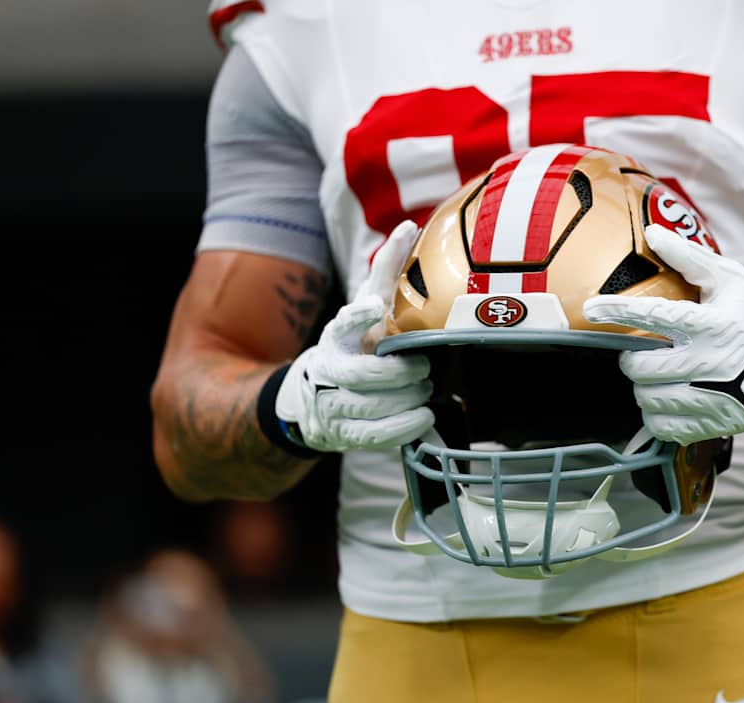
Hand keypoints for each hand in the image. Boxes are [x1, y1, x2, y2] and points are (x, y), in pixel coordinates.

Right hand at [276, 221, 433, 450]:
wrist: (316, 395)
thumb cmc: (356, 342)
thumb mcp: (367, 305)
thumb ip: (387, 269)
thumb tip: (410, 225)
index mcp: (338, 335)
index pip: (344, 321)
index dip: (358, 314)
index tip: (374, 306)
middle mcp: (331, 368)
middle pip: (366, 374)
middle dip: (402, 373)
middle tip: (424, 367)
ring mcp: (334, 403)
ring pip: (373, 406)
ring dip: (409, 398)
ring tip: (427, 390)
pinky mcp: (344, 433)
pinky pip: (376, 435)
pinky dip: (405, 427)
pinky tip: (424, 416)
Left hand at [583, 225, 743, 444]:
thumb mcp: (731, 281)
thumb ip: (690, 258)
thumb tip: (653, 234)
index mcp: (711, 324)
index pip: (654, 316)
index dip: (618, 311)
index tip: (590, 308)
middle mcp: (707, 363)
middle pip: (639, 366)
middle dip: (631, 359)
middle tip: (640, 353)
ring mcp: (707, 398)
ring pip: (645, 397)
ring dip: (643, 386)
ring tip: (657, 376)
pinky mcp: (708, 424)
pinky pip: (659, 425)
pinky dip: (655, 414)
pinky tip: (667, 399)